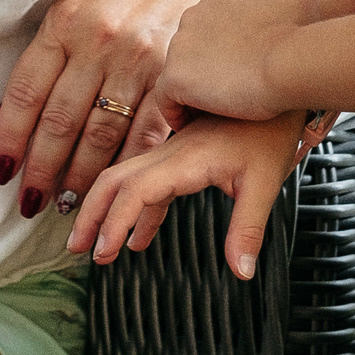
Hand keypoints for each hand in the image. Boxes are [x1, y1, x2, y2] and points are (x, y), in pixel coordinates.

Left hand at [0, 0, 206, 221]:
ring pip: (100, 135)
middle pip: (60, 120)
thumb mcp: (73, 15)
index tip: (2, 173)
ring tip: (65, 205)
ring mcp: (139, 60)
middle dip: (41, 169)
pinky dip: (127, 169)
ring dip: (79, 178)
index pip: (25, 92)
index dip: (10, 139)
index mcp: (65, 22)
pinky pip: (144, 136)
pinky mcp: (174, 79)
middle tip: (28, 203)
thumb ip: (41, 64)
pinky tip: (113, 190)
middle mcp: (100, 40)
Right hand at [68, 112, 306, 280]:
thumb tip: (241, 272)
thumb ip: (247, 229)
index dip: (115, 222)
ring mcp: (173, 150)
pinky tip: (140, 236)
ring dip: (108, 211)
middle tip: (78, 248)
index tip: (104, 252)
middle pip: (115, 180)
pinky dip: (138, 210)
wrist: (276, 82)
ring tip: (98, 247)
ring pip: (127, 179)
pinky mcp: (182, 152)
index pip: (136, 191)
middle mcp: (170, 152)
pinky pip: (149, 182)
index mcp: (185, 159)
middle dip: (91, 214)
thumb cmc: (272, 130)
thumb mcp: (265, 183)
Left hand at [144, 0, 321, 125]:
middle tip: (225, 98)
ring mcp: (180, 45)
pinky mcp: (175, 75)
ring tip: (210, 116)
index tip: (236, 73)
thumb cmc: (301, 34)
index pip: (207, 29)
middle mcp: (192, 15)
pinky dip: (177, 113)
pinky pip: (166, 99)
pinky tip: (192, 127)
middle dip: (204, 72)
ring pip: (178, 74)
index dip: (219, 54)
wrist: (291, 62)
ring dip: (192, 94)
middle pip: (190, 50)